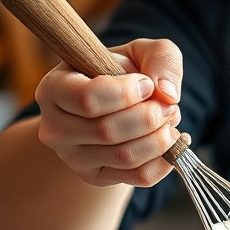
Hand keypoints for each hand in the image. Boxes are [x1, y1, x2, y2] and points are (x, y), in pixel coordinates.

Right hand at [35, 37, 183, 188]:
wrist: (115, 107)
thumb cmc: (124, 73)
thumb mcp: (141, 51)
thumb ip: (160, 58)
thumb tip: (167, 94)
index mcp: (54, 88)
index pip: (88, 98)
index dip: (127, 93)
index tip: (147, 84)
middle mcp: (55, 127)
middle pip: (107, 131)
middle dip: (150, 117)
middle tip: (169, 107)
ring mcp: (73, 157)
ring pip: (125, 156)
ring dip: (160, 139)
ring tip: (171, 121)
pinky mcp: (96, 177)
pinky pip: (137, 177)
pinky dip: (165, 161)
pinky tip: (175, 142)